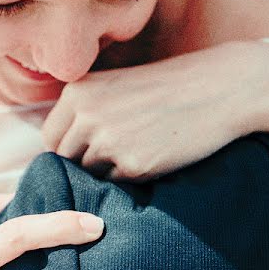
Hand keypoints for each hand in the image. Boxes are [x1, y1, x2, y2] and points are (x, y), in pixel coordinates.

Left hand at [44, 41, 267, 180]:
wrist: (218, 88)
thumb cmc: (166, 87)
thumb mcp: (114, 85)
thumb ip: (83, 111)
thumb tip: (56, 150)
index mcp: (76, 92)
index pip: (51, 138)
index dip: (68, 148)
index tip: (87, 150)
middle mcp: (85, 116)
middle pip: (66, 159)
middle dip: (85, 163)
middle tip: (117, 154)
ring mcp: (108, 141)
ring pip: (91, 174)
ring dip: (110, 171)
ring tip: (140, 148)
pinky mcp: (134, 164)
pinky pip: (119, 184)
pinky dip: (133, 177)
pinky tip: (156, 156)